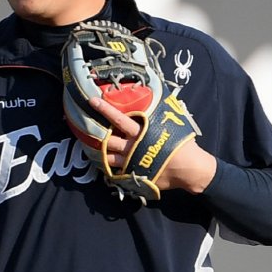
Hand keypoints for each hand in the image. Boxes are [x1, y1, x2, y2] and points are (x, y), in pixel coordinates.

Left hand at [88, 95, 217, 192]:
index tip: (93, 101)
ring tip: (87, 145)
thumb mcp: (173, 124)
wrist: (190, 171)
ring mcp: (132, 163)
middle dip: (93, 132)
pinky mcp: (135, 176)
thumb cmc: (183, 146)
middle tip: (81, 125)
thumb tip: (158, 95)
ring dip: (97, 151)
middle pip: (107, 140)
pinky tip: (104, 164)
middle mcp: (133, 148)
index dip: (105, 110)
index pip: (119, 119)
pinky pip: (117, 172)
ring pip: (108, 157)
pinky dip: (109, 168)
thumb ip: (161, 114)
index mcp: (141, 133)